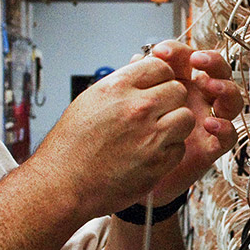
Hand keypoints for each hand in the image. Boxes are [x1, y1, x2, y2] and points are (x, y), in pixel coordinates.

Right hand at [29, 54, 194, 219]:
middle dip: (170, 100)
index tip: (155, 87)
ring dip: (175, 124)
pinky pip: (180, 148)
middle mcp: (137, 108)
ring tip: (156, 133)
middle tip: (156, 112)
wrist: (63, 184)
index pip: (160, 66)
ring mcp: (150, 137)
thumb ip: (120, 83)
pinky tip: (150, 153)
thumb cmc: (70, 145)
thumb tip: (140, 65)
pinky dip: (169, 150)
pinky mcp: (158, 163)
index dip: (160, 77)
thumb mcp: (89, 101)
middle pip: (177, 90)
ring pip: (186, 118)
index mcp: (118, 88)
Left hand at [136, 41, 243, 204]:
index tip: (160, 52)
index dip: (178, 51)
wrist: (130, 176)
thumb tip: (137, 59)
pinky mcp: (210, 147)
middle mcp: (197, 99)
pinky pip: (230, 135)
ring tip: (210, 85)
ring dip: (225, 87)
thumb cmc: (132, 137)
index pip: (187, 59)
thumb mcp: (131, 106)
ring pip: (231, 99)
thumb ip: (136, 82)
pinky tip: (210, 123)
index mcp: (178, 84)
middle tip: (196, 60)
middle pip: (217, 71)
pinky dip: (225, 126)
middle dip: (211, 60)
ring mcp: (207, 121)